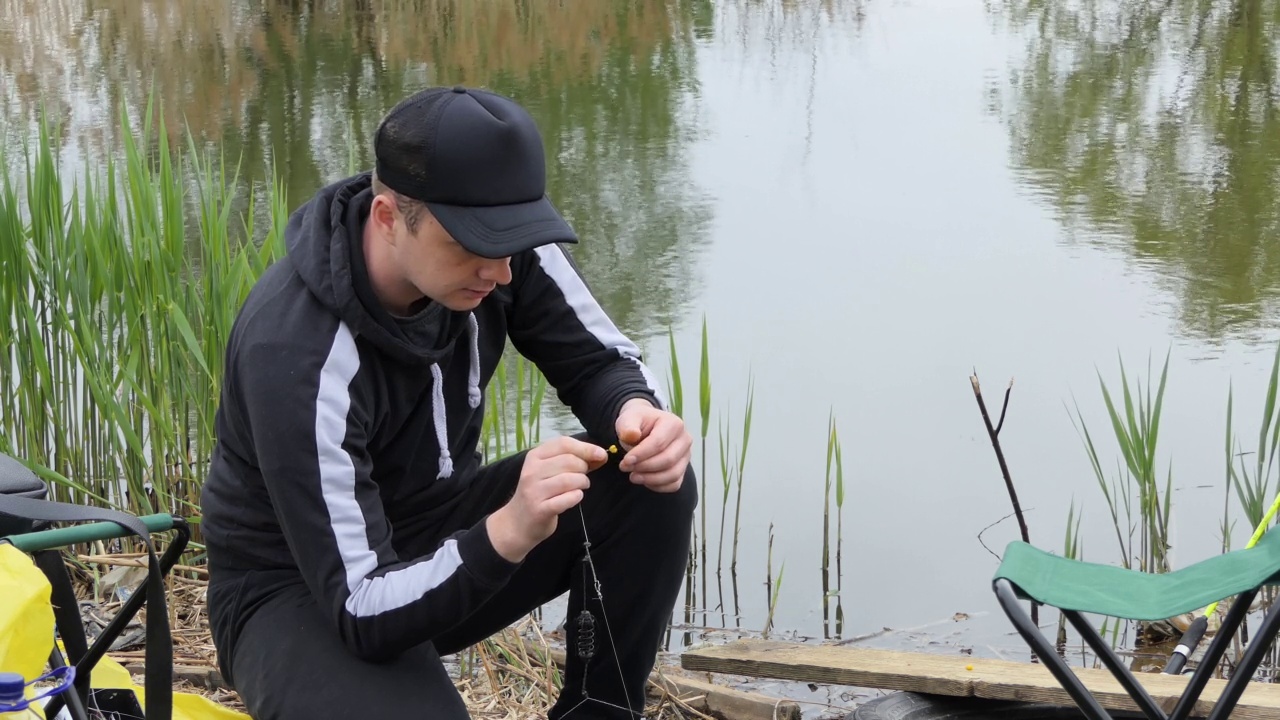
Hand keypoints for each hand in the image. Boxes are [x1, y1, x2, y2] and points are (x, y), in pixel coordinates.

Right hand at [487, 436, 607, 562]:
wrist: (517, 523)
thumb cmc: (539, 493)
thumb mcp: (548, 471)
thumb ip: (571, 460)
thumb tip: (600, 455)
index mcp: (534, 457)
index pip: (563, 443)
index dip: (586, 448)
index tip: (601, 454)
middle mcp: (532, 471)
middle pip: (569, 461)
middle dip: (584, 468)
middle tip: (583, 477)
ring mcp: (534, 491)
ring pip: (569, 479)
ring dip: (582, 483)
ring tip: (581, 487)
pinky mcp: (540, 510)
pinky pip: (567, 499)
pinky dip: (577, 496)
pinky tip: (575, 497)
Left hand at [615, 398, 691, 492]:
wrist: (644, 429)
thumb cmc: (638, 424)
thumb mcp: (628, 419)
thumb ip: (628, 426)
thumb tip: (632, 434)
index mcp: (674, 424)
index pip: (659, 443)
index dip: (641, 454)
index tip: (625, 461)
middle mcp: (685, 439)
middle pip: (668, 460)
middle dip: (644, 467)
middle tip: (626, 468)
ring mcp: (686, 456)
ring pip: (673, 474)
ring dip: (650, 479)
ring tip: (633, 476)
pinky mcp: (683, 469)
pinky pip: (674, 484)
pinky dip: (657, 486)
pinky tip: (643, 480)